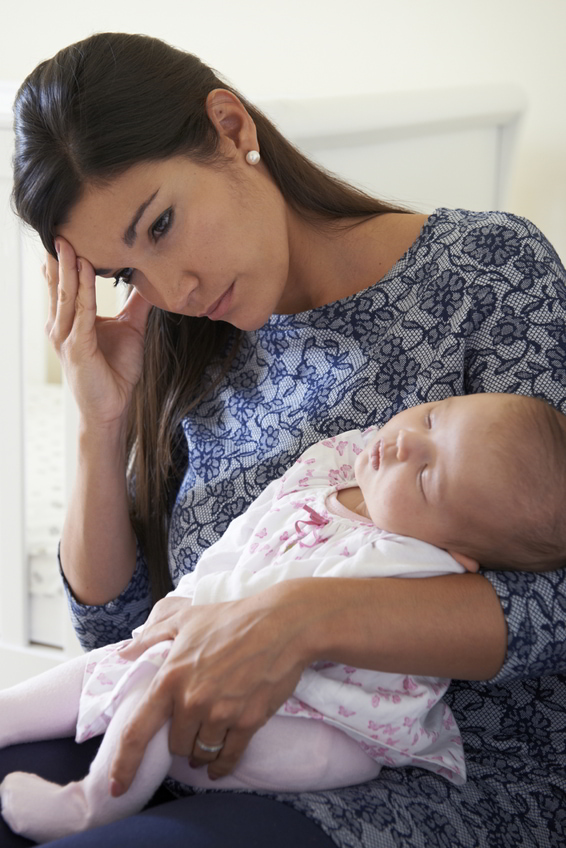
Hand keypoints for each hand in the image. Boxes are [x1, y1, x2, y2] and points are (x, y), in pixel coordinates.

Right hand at [44, 238, 151, 425]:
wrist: (112, 407)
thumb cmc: (115, 372)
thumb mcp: (130, 329)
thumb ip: (136, 305)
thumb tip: (150, 281)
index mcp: (69, 321)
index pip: (62, 285)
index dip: (62, 261)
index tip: (64, 236)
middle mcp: (61, 327)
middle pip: (58, 285)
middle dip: (58, 258)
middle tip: (58, 229)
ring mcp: (65, 338)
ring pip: (66, 295)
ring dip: (67, 269)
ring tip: (66, 243)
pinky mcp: (76, 348)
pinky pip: (81, 313)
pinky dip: (83, 291)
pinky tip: (84, 272)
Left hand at [109, 586, 311, 793]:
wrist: (281, 624)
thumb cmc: (231, 618)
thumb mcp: (185, 619)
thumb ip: (150, 638)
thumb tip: (123, 654)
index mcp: (170, 678)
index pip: (137, 731)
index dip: (124, 764)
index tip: (117, 787)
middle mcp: (192, 701)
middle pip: (175, 745)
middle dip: (180, 740)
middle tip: (190, 728)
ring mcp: (221, 714)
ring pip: (201, 753)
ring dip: (201, 753)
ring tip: (205, 744)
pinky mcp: (248, 722)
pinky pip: (228, 757)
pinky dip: (222, 766)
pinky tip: (218, 767)